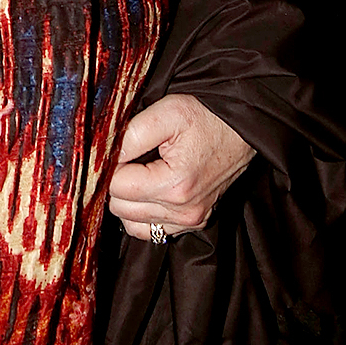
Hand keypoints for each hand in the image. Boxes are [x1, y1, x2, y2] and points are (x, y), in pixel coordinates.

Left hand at [109, 93, 254, 240]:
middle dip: (117, 182)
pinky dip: (142, 214)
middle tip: (129, 158)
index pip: (116, 186)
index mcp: (174, 185)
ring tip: (138, 173)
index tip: (118, 148)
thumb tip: (103, 155)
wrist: (242, 129)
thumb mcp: (166, 112)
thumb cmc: (206, 117)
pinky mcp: (194, 223)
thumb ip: (131, 135)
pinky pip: (151, 231)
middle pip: (120, 208)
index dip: (110, 165)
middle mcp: (183, 211)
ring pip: (131, 223)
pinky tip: (148, 189)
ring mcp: (190, 221)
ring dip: (128, 200)